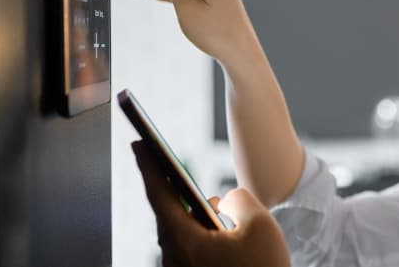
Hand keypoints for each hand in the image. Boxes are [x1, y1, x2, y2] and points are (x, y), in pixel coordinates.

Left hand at [132, 141, 289, 266]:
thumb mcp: (260, 223)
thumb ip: (238, 198)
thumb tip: (224, 200)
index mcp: (186, 242)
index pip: (160, 194)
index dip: (149, 165)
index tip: (138, 143)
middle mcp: (177, 258)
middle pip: (168, 213)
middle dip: (168, 185)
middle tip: (157, 159)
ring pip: (182, 231)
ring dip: (190, 211)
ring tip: (194, 192)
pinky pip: (192, 246)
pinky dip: (199, 230)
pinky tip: (214, 224)